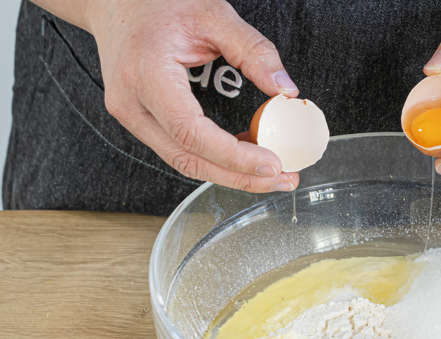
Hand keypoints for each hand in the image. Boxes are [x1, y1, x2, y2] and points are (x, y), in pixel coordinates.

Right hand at [84, 0, 299, 191]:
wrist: (114, 2)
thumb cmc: (157, 4)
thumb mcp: (213, 15)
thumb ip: (253, 50)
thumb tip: (286, 90)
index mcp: (146, 74)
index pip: (192, 133)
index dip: (234, 157)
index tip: (272, 163)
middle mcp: (131, 103)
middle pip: (188, 159)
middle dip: (240, 176)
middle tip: (282, 178)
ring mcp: (131, 116)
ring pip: (183, 161)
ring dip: (230, 173)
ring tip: (271, 173)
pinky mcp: (140, 121)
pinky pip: (179, 150)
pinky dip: (214, 158)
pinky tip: (245, 155)